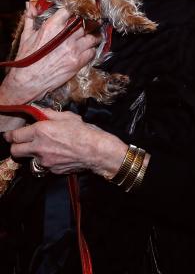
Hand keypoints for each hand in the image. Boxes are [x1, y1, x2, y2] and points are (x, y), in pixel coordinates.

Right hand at [0, 5, 97, 106]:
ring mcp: (74, 48)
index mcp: (52, 26)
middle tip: (89, 26)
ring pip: (93, 37)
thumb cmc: (27, 58)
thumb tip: (30, 4)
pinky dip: (92, 50)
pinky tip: (88, 50)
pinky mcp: (79, 61)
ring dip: (93, 37)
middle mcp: (65, 36)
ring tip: (91, 38)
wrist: (28, 81)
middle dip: (87, 25)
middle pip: (85, 24)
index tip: (79, 11)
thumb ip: (31, 18)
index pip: (70, 10)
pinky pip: (93, 51)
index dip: (76, 10)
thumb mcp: (26, 36)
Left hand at [4, 108, 126, 177]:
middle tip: (24, 142)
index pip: (14, 136)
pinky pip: (44, 165)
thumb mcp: (68, 117)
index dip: (10, 135)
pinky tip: (60, 155)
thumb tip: (38, 111)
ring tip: (48, 149)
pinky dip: (48, 160)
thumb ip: (49, 114)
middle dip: (16, 146)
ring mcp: (44, 160)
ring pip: (30, 159)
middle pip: (15, 151)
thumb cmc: (85, 132)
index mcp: (40, 131)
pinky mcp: (52, 170)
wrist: (97, 151)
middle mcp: (39, 147)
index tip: (11, 135)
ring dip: (34, 154)